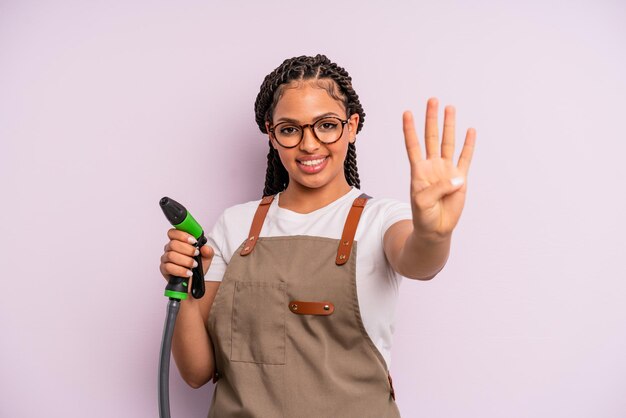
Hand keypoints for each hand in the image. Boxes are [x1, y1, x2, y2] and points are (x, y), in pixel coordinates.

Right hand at [160, 229, 213, 282]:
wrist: (195, 282)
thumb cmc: (197, 266)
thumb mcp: (206, 258)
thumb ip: (208, 251)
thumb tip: (205, 248)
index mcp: (178, 241)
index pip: (173, 232)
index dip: (182, 235)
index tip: (193, 241)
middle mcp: (170, 248)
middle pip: (173, 244)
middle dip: (187, 249)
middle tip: (196, 254)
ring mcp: (166, 258)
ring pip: (171, 255)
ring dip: (185, 260)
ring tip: (194, 265)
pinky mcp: (164, 269)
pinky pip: (169, 267)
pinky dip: (180, 270)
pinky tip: (188, 272)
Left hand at [402, 97, 475, 240]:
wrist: (435, 228)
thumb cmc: (423, 215)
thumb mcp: (422, 202)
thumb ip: (437, 188)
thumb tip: (457, 178)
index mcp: (418, 170)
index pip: (413, 145)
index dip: (409, 129)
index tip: (406, 113)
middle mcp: (432, 166)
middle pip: (431, 137)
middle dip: (431, 119)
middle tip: (432, 100)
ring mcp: (446, 171)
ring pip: (448, 142)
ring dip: (449, 125)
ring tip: (450, 108)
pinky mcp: (460, 179)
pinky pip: (465, 158)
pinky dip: (468, 145)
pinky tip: (470, 131)